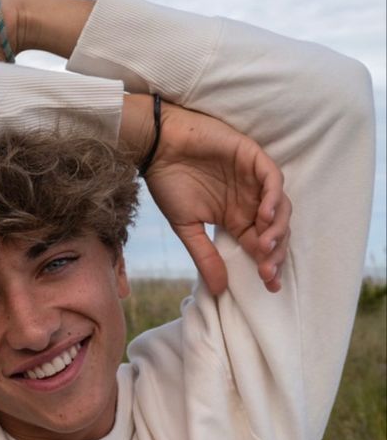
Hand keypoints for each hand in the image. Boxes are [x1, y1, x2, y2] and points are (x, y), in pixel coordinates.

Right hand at [124, 98, 290, 293]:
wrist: (157, 148)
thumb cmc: (169, 184)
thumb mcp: (187, 228)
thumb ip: (206, 256)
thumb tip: (219, 290)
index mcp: (236, 219)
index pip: (260, 245)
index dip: (268, 265)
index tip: (269, 286)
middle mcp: (249, 201)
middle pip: (276, 230)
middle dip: (275, 253)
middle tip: (267, 272)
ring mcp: (253, 180)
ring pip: (281, 207)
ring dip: (278, 228)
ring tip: (265, 246)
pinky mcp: (252, 157)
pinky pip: (273, 179)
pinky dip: (274, 197)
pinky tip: (265, 215)